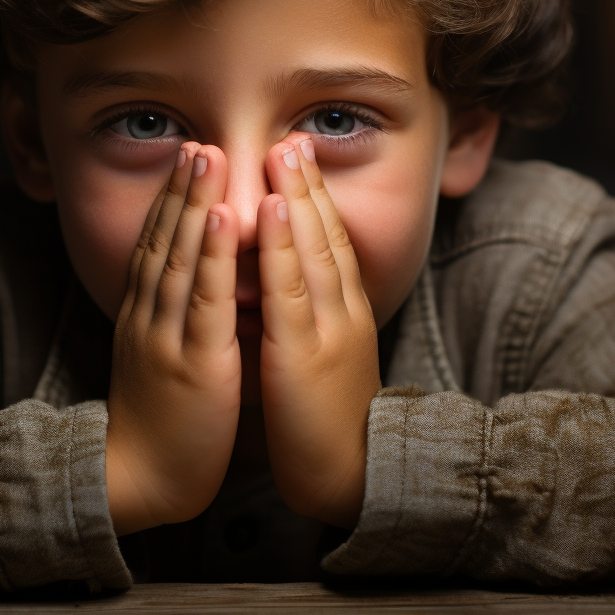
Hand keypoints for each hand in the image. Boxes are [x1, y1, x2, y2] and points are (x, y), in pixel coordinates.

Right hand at [105, 142, 241, 534]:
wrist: (136, 480)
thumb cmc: (158, 424)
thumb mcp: (156, 361)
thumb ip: (169, 323)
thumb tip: (185, 292)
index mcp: (144, 317)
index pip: (154, 246)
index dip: (170, 201)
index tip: (186, 159)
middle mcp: (149, 316)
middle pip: (163, 239)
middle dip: (180, 187)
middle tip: (197, 140)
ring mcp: (167, 335)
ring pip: (180, 256)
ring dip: (194, 202)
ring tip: (208, 156)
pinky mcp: (192, 360)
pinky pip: (204, 299)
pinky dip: (214, 254)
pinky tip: (224, 218)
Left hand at [257, 135, 381, 527]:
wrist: (350, 476)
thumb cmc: (329, 422)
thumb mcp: (324, 358)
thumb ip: (311, 321)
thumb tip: (290, 290)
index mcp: (344, 313)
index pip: (332, 242)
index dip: (315, 197)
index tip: (299, 157)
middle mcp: (342, 311)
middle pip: (327, 234)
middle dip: (309, 183)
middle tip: (293, 137)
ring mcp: (326, 329)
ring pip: (312, 251)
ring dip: (295, 197)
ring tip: (282, 152)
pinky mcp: (302, 353)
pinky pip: (289, 289)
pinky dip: (278, 245)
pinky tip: (265, 211)